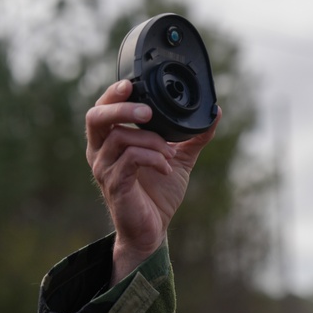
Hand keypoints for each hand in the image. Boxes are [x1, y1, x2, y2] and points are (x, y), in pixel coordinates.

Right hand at [85, 79, 219, 283]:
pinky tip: (166, 168)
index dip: (112, 94)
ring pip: (120, 138)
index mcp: (110, 141)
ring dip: (151, 141)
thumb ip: (194, 136)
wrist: (153, 229)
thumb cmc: (159, 192)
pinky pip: (129, 160)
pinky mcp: (114, 185)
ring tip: (169, 153)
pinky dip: (153, 159)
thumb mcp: (179, 158)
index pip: (101, 109)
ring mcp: (104, 169)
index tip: (132, 84)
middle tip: (148, 111)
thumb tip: (215, 112)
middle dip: (122, 108)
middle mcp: (100, 152)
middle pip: (96, 118)